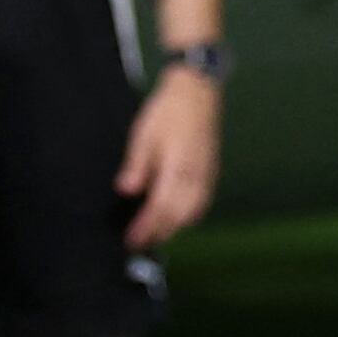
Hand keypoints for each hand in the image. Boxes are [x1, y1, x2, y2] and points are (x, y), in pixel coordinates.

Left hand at [116, 64, 224, 249]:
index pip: (161, 206)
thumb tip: (126, 191)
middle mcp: (195, 175)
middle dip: (158, 232)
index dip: (147, 227)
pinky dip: (188, 215)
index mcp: (177, 166)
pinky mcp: (211, 172)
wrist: (197, 93)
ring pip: (192, 212)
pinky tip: (177, 218)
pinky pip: (201, 203)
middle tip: (138, 243)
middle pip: (177, 215)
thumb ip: (136, 166)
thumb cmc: (168, 111)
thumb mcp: (144, 134)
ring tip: (155, 235)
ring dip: (173, 227)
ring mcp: (206, 175)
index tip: (132, 239)